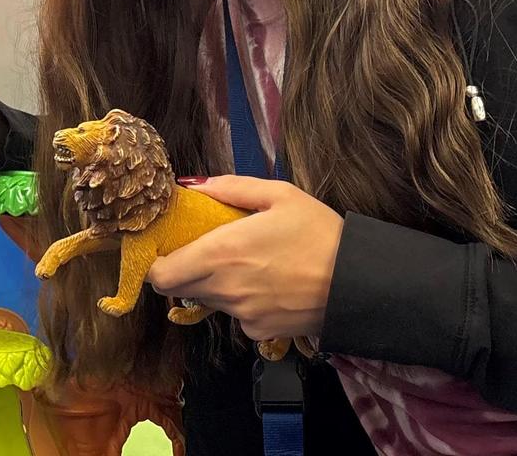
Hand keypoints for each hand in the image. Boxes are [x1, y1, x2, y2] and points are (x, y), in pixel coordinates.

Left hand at [145, 176, 342, 340]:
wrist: (361, 283)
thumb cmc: (320, 233)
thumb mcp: (279, 195)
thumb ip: (230, 188)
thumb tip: (192, 185)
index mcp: (220, 252)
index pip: (160, 275)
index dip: (156, 264)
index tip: (165, 250)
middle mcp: (224, 288)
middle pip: (178, 289)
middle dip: (181, 271)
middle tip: (202, 252)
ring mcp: (241, 314)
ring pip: (208, 300)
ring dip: (213, 284)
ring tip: (246, 264)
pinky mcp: (259, 331)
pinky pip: (237, 315)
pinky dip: (242, 302)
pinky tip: (269, 285)